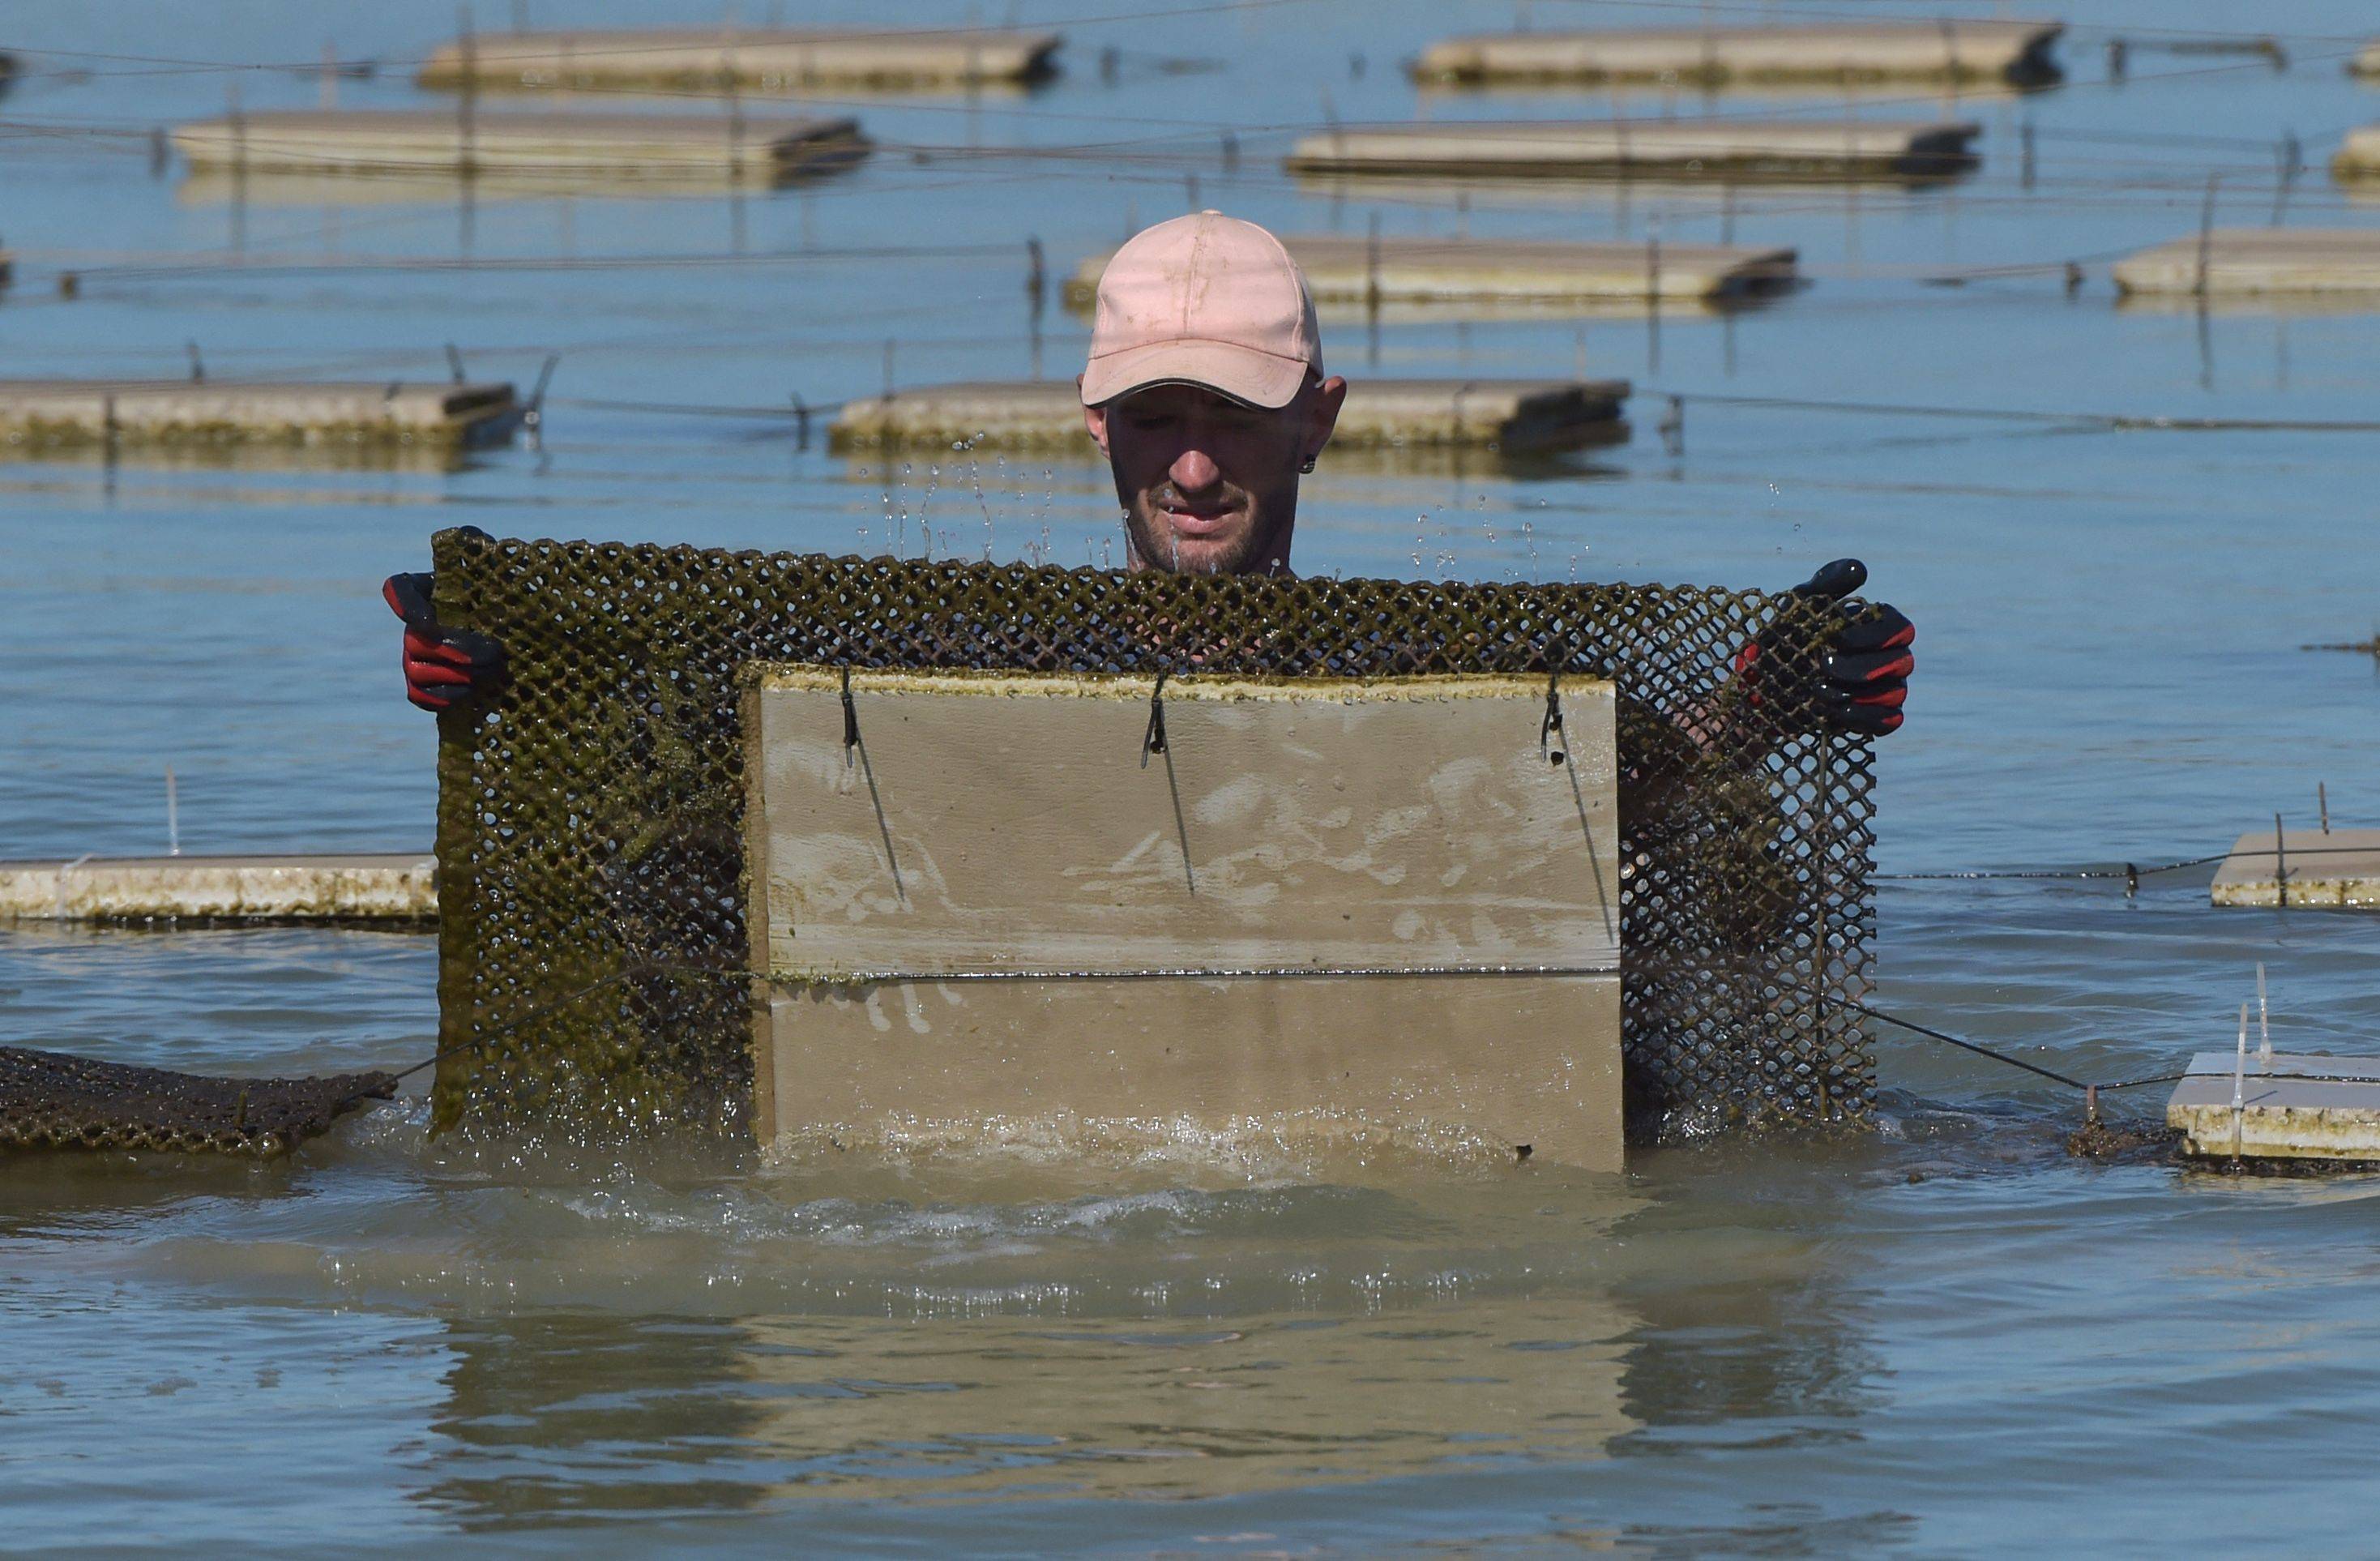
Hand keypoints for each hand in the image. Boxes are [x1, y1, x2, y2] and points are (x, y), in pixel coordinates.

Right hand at [384, 570, 505, 711]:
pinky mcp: (424, 686)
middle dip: (456, 649)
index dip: (408, 607)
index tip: (430, 620)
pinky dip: (447, 695)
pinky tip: (473, 688)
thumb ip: (493, 588)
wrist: (519, 636)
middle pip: (413, 639)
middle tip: (494, 651)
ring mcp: (415, 657)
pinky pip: (420, 696)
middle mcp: (416, 624)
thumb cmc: (513, 605)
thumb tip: (489, 607)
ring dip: (459, 674)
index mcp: (429, 590)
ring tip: (493, 669)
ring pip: (416, 671)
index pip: (399, 589)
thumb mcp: (506, 588)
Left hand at [1736, 558, 1913, 736]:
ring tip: (1818, 690)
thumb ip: (1828, 584)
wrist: (1763, 682)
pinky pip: (1890, 721)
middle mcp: (1891, 657)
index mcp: (1879, 627)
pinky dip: (1865, 718)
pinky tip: (1834, 712)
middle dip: (1862, 667)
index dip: (1873, 636)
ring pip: (1895, 693)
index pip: (1900, 629)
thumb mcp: (1799, 605)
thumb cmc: (1786, 635)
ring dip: (1857, 693)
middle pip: (1902, 662)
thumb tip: (1859, 569)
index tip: (1835, 639)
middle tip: (1822, 666)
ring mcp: (1886, 689)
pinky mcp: (1874, 718)